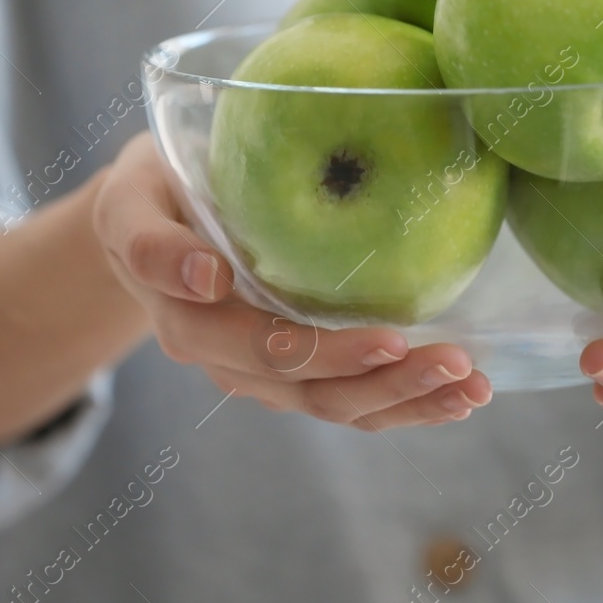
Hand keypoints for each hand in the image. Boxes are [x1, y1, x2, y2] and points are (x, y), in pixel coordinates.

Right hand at [93, 133, 491, 428]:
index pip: (267, 351)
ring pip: (341, 406)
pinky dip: (408, 403)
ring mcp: (265, 375)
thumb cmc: (149, 196)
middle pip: (315, 391)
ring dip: (410, 402)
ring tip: (472, 387)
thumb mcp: (129, 201)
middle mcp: (229, 361)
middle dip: (391, 383)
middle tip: (457, 362)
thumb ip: (152, 241)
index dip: (330, 354)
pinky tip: (459, 393)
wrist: (146, 222)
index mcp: (192, 323)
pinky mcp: (296, 372)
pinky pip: (353, 400)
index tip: (391, 338)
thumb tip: (207, 277)